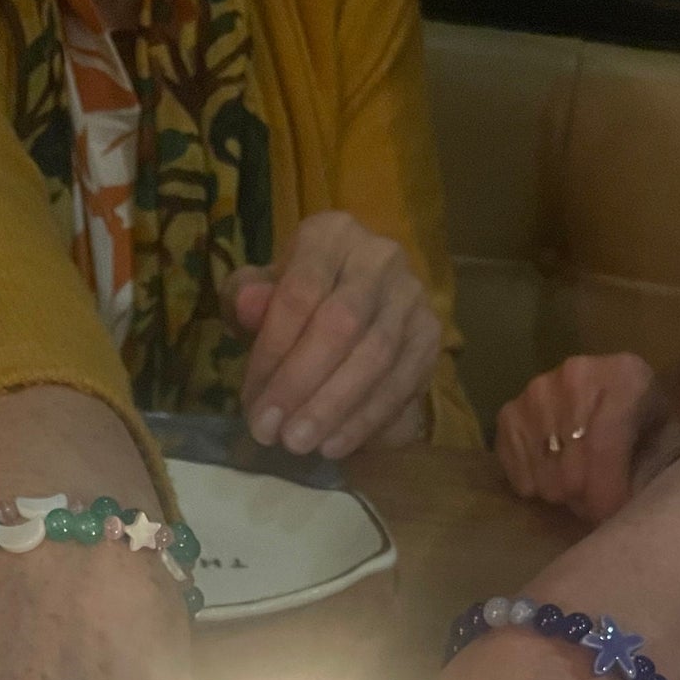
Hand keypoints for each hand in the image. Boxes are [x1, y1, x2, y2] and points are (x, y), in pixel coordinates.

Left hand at [224, 211, 440, 459]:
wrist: (351, 313)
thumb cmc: (295, 304)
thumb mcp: (261, 295)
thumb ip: (248, 299)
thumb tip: (247, 304)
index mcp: (331, 235)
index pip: (301, 291)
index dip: (274, 351)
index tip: (251, 403)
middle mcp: (379, 257)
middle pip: (341, 324)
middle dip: (303, 384)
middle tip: (275, 433)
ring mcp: (412, 296)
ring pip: (374, 357)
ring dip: (334, 407)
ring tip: (300, 444)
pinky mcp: (431, 336)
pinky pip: (401, 383)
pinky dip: (366, 419)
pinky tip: (335, 444)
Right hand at [497, 353, 679, 524]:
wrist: (613, 399)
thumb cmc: (647, 426)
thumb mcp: (665, 442)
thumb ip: (651, 471)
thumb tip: (627, 513)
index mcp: (624, 376)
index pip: (604, 447)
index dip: (607, 494)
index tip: (612, 522)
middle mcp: (575, 375)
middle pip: (572, 471)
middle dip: (589, 498)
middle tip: (602, 500)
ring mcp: (536, 393)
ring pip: (546, 480)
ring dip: (564, 495)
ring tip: (581, 484)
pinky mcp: (508, 414)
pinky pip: (520, 477)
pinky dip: (537, 487)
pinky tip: (555, 474)